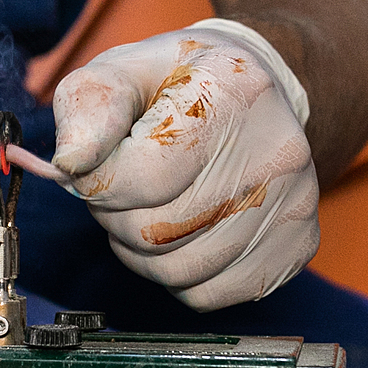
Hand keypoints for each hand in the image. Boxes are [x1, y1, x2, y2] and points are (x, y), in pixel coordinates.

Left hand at [46, 22, 321, 310]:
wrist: (252, 94)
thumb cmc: (177, 86)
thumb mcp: (121, 72)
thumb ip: (88, 109)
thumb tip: (71, 164)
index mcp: (232, 92)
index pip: (139, 179)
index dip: (100, 183)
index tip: (104, 165)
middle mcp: (278, 150)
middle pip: (155, 233)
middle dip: (119, 218)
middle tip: (129, 188)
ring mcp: (295, 203)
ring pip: (178, 272)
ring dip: (144, 252)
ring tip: (154, 208)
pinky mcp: (297, 246)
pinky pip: (208, 295)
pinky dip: (180, 276)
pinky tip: (186, 233)